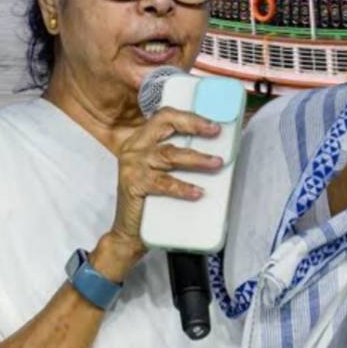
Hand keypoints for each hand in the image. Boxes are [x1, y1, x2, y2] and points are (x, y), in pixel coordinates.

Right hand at [100, 108, 222, 279]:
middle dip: (194, 126)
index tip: (213, 125)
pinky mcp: (133, 185)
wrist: (130, 231)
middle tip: (216, 133)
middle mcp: (135, 148)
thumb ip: (180, 156)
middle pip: (165, 126)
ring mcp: (132, 166)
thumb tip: (216, 148)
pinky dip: (182, 187)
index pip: (165, 116)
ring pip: (169, 155)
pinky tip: (197, 192)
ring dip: (196, 158)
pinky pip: (163, 184)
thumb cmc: (151, 198)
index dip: (190, 117)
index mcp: (142, 139)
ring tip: (216, 163)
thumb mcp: (163, 170)